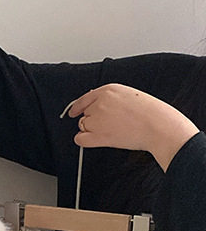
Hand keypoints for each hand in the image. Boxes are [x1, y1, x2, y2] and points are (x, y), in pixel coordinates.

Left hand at [68, 84, 198, 170]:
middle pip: (85, 114)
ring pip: (83, 126)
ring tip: (113, 130)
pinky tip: (97, 139)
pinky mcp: (97, 135)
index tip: (73, 112)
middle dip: (93, 120)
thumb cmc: (149, 113)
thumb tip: (97, 105)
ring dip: (92, 130)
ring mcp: (97, 119)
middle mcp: (100, 103)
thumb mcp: (130, 95)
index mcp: (108, 90)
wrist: (158, 125)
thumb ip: (111, 98)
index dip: (77, 107)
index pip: (85, 98)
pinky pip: (80, 139)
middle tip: (111, 125)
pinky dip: (85, 140)